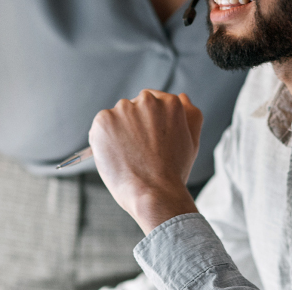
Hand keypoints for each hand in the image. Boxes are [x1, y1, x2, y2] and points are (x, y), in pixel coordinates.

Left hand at [89, 89, 202, 234]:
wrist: (155, 194)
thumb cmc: (174, 172)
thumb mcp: (192, 141)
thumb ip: (191, 116)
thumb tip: (182, 96)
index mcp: (170, 102)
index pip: (153, 104)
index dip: (149, 125)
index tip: (149, 143)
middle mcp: (147, 100)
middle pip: (133, 108)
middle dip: (133, 126)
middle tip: (139, 152)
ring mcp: (124, 109)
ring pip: (116, 118)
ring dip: (117, 133)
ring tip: (128, 157)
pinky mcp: (104, 120)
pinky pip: (100, 128)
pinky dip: (103, 141)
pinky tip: (116, 157)